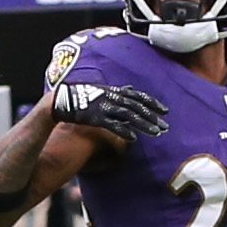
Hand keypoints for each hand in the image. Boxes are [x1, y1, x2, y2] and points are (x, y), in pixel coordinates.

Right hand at [50, 81, 167, 141]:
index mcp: (115, 90)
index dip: (153, 103)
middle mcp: (112, 97)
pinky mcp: (95, 117)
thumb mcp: (102, 90)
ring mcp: (104, 107)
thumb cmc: (81, 96)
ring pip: (129, 116)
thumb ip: (117, 91)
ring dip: (143, 124)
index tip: (165, 111)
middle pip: (137, 107)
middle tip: (165, 126)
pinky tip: (134, 138)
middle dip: (152, 117)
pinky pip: (113, 124)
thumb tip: (130, 88)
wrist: (61, 100)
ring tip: (155, 133)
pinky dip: (124, 131)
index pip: (139, 96)